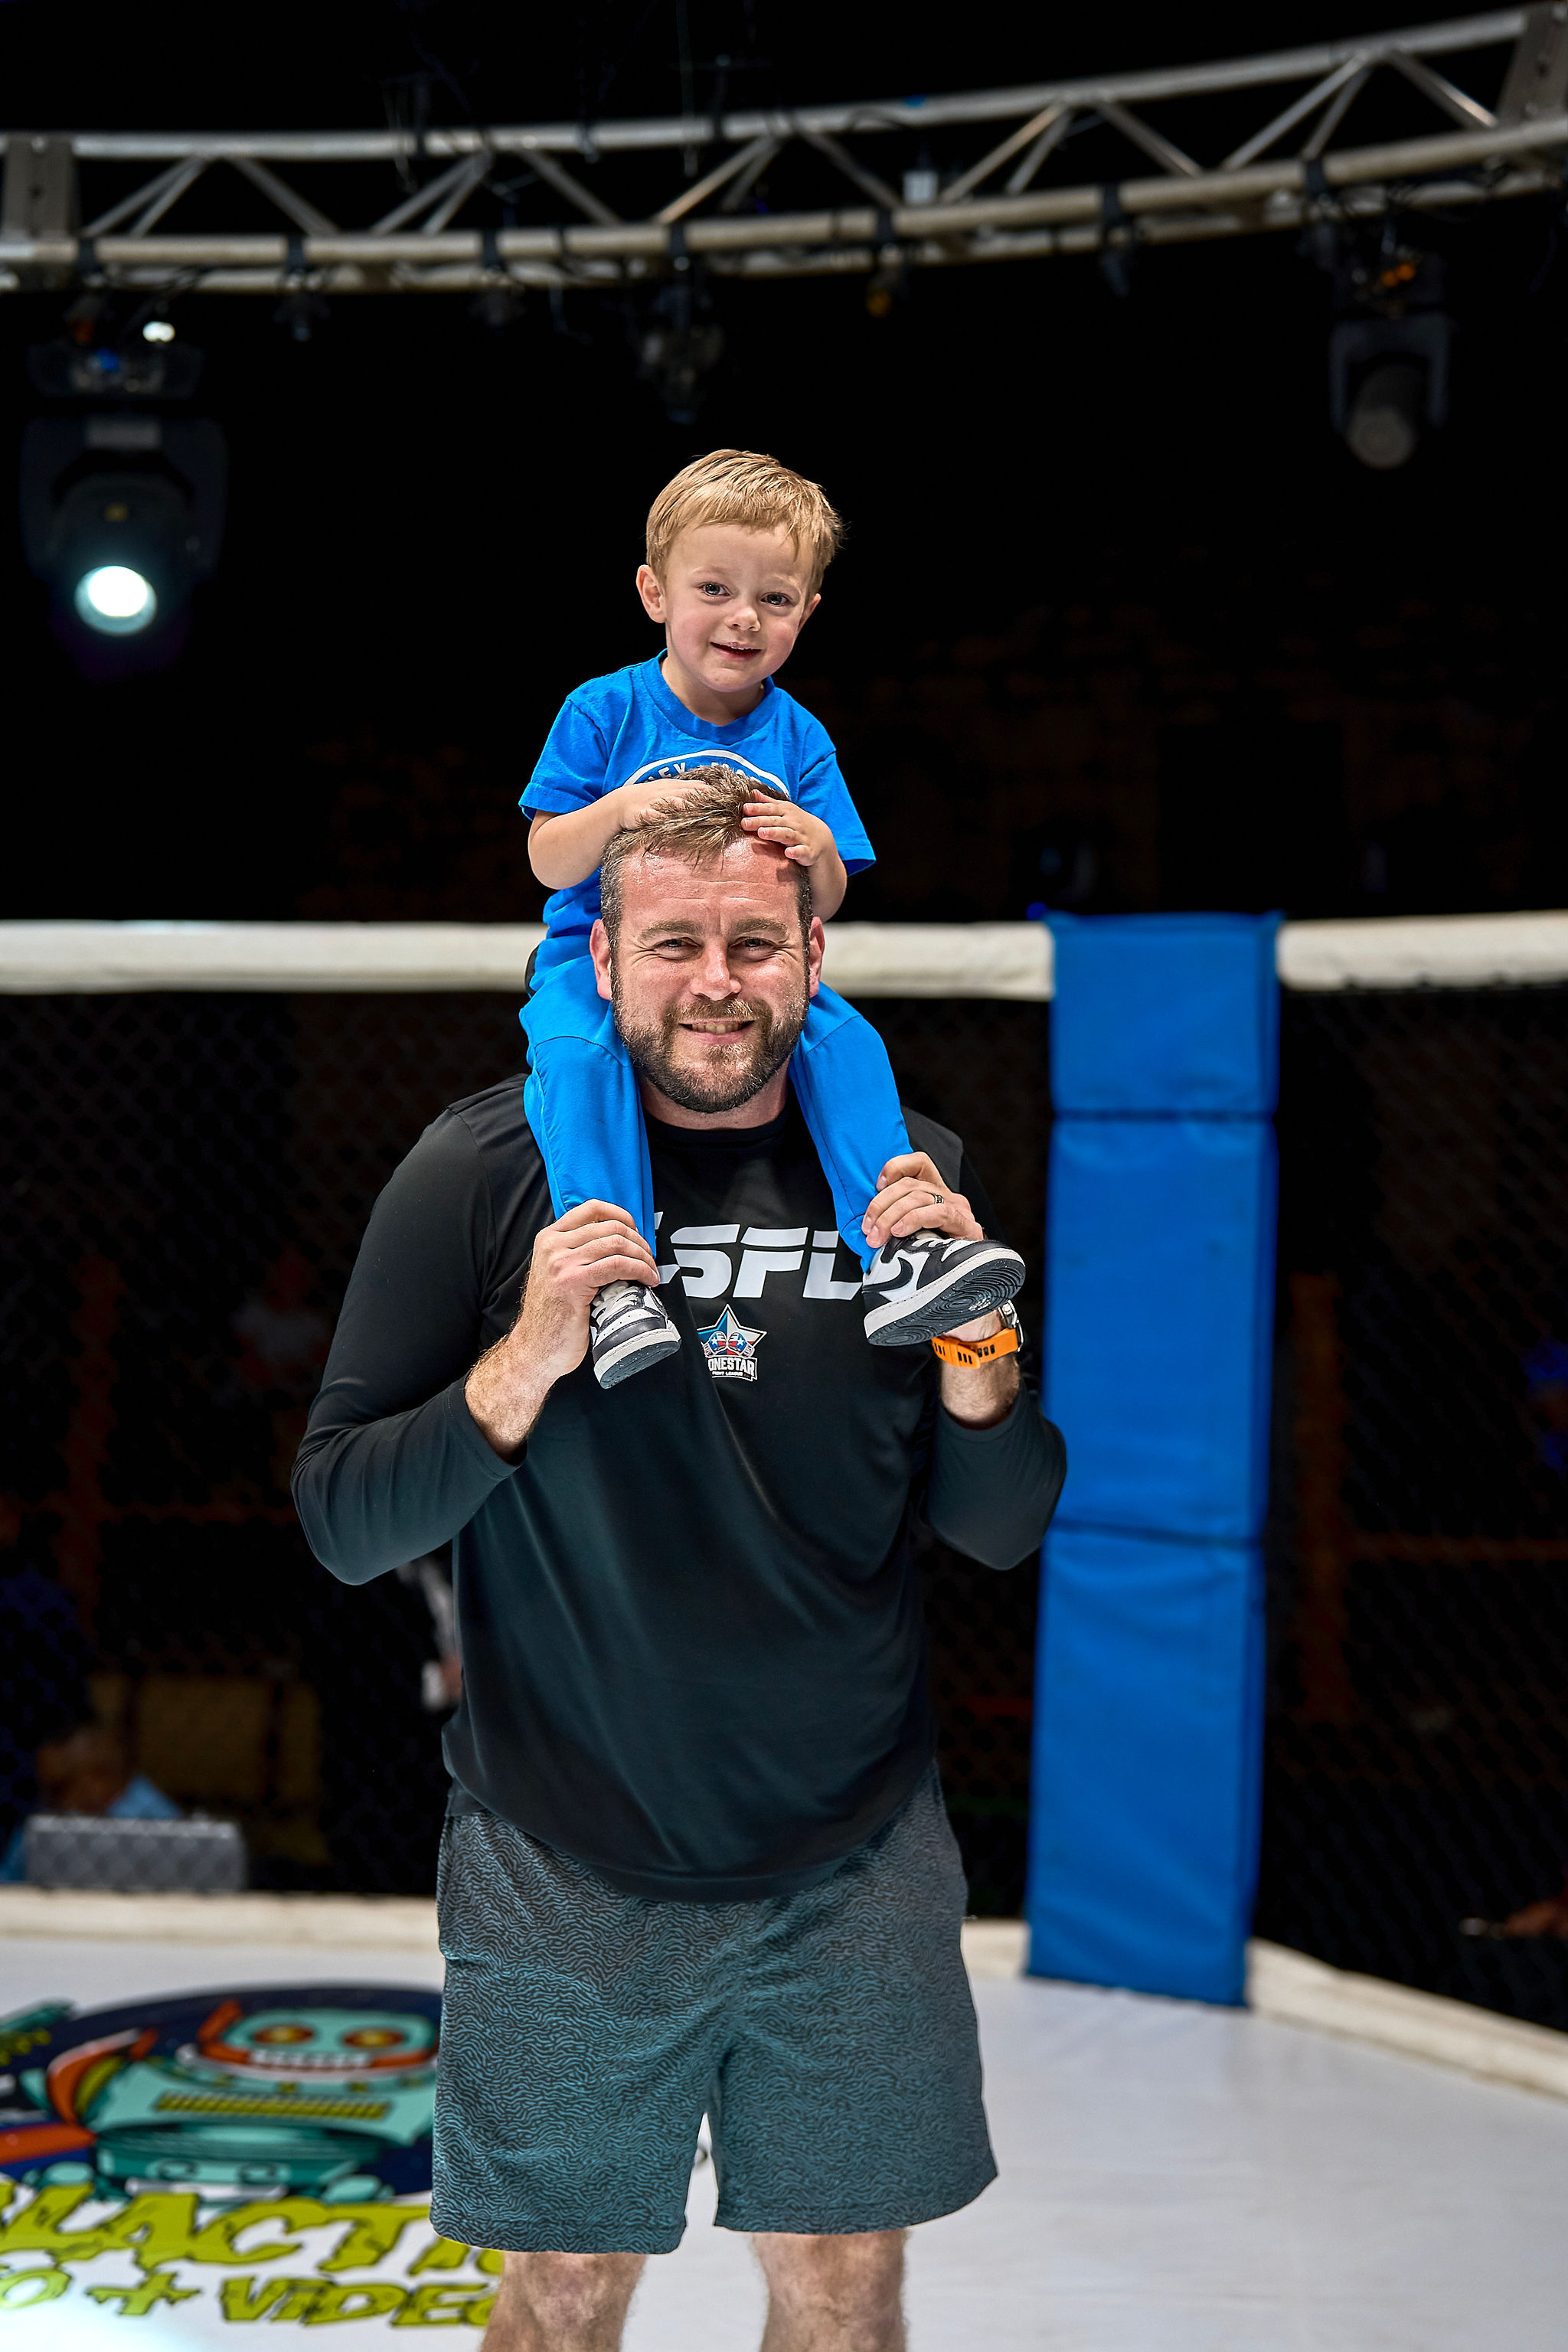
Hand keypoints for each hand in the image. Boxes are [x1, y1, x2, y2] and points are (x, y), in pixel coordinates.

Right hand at [464, 1201, 657, 1456]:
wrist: (537, 1347)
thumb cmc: (553, 1316)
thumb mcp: (559, 1273)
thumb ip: (578, 1254)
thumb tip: (619, 1244)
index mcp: (548, 1238)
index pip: (591, 1208)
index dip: (621, 1215)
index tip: (637, 1231)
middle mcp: (553, 1245)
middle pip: (610, 1226)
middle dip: (639, 1241)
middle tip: (650, 1259)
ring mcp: (561, 1262)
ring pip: (617, 1243)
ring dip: (643, 1256)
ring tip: (651, 1271)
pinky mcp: (574, 1281)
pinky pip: (618, 1265)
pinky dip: (639, 1270)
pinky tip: (647, 1280)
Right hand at [613, 777, 718, 831]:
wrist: (620, 803)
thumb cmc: (648, 797)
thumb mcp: (667, 789)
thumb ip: (686, 789)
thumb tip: (707, 787)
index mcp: (672, 786)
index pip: (694, 787)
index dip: (709, 792)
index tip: (726, 797)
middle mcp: (665, 792)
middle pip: (686, 794)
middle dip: (701, 798)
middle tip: (718, 805)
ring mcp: (653, 802)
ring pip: (671, 802)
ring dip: (683, 805)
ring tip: (698, 810)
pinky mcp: (642, 813)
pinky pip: (652, 814)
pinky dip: (660, 816)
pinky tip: (667, 819)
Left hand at [740, 799, 835, 868]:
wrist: (821, 837)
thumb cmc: (796, 822)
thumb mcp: (784, 810)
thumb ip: (767, 803)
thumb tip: (752, 793)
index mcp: (786, 812)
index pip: (770, 809)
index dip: (758, 808)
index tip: (745, 808)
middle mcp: (793, 823)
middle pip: (775, 821)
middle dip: (760, 821)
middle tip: (745, 823)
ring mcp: (800, 836)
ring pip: (786, 834)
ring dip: (774, 833)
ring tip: (761, 833)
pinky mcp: (807, 851)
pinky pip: (801, 851)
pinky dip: (795, 851)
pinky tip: (788, 853)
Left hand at [862, 1151, 982, 1253]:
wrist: (962, 1283)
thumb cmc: (929, 1259)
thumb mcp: (907, 1234)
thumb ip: (894, 1220)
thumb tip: (868, 1222)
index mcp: (934, 1193)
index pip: (918, 1163)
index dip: (895, 1167)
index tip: (877, 1186)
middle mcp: (947, 1196)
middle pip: (909, 1184)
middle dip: (881, 1205)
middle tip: (868, 1229)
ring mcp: (959, 1209)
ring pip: (918, 1196)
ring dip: (890, 1217)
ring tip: (878, 1237)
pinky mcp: (967, 1225)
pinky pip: (939, 1212)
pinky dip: (914, 1219)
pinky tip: (899, 1232)